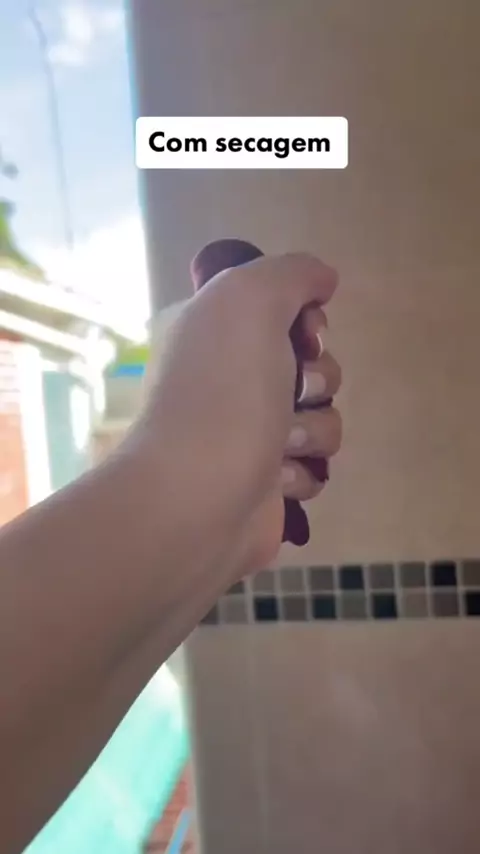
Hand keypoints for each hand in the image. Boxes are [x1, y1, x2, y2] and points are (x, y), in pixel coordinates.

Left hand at [138, 253, 340, 580]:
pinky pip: (314, 464)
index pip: (285, 310)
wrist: (198, 497)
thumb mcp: (249, 299)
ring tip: (279, 444)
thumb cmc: (222, 393)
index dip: (308, 321)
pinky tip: (273, 478)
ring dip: (312, 429)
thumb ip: (292, 273)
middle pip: (314, 364)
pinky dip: (301, 470)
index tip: (305, 335)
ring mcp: (247, 433)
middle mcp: (228, 379)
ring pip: (322, 416)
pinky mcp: (266, 482)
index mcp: (214, 332)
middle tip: (294, 392)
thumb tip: (324, 279)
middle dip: (318, 379)